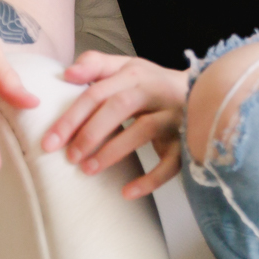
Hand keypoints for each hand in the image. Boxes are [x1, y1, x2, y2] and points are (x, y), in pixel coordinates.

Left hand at [42, 52, 188, 198]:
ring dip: (112, 151)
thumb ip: (96, 65)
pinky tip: (127, 192)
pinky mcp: (187, 139)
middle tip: (68, 156)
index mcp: (136, 74)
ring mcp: (174, 116)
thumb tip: (67, 73)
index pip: (98, 92)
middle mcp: (156, 91)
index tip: (49, 141)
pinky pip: (171, 161)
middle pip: (119, 106)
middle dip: (89, 132)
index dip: (72, 116)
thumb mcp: (127, 68)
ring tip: (87, 169)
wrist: (209, 91)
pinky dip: (150, 179)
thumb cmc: (154, 84)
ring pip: (144, 130)